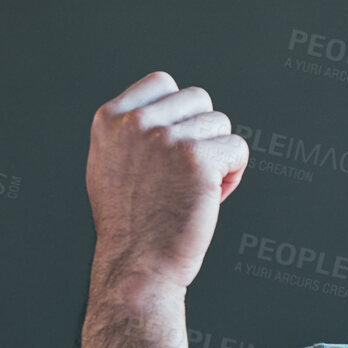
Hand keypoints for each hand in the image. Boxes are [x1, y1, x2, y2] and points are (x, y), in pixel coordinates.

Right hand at [86, 70, 248, 289]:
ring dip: (217, 155)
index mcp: (110, 119)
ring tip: (195, 188)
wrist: (137, 265)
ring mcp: (167, 139)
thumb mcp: (108, 163)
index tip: (171, 149)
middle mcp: (136, 123)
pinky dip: (233, 174)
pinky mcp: (198, 159)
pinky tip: (211, 197)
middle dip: (200, 133)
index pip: (162, 82)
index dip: (177, 114)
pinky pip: (239, 149)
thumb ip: (130, 130)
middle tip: (185, 173)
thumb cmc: (128, 224)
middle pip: (197, 99)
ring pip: (220, 124)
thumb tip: (162, 106)